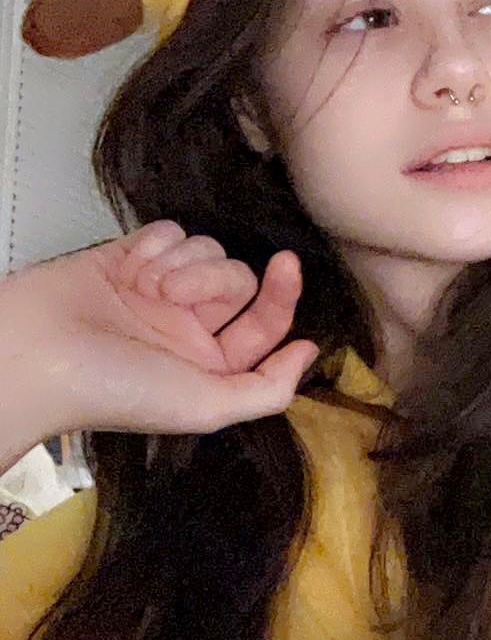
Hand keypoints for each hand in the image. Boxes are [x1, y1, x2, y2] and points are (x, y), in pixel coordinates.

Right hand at [0, 220, 318, 451]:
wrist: (31, 355)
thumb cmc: (115, 389)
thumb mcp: (206, 407)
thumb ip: (266, 390)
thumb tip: (309, 352)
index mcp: (211, 363)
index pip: (266, 320)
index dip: (283, 293)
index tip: (287, 265)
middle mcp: (190, 326)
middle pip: (238, 277)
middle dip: (212, 279)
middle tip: (169, 297)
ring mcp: (158, 290)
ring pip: (206, 249)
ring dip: (178, 264)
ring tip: (139, 288)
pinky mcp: (126, 258)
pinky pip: (168, 232)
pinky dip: (152, 246)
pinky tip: (127, 269)